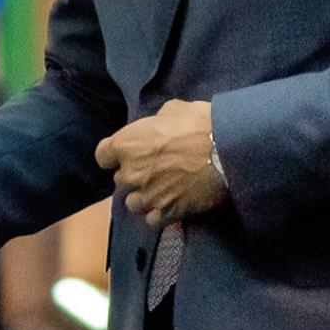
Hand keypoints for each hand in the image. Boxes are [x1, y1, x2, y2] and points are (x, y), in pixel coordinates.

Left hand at [94, 99, 226, 225]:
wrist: (227, 152)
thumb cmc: (200, 125)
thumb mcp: (174, 109)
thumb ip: (157, 121)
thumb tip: (159, 124)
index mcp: (126, 144)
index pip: (102, 156)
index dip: (114, 155)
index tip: (126, 155)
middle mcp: (130, 173)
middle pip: (120, 180)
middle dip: (133, 176)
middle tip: (155, 170)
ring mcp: (147, 196)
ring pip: (133, 203)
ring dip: (143, 198)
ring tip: (161, 191)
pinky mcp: (166, 213)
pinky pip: (152, 220)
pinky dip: (159, 215)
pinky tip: (172, 206)